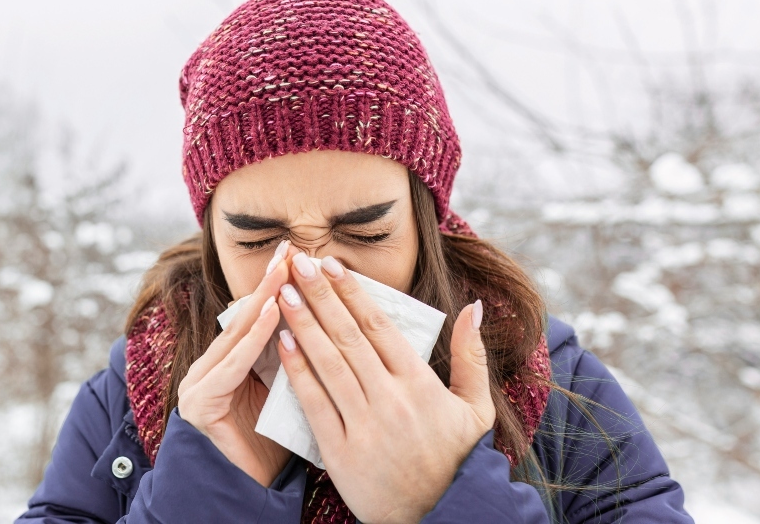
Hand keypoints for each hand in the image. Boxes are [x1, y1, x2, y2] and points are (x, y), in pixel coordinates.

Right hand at [177, 242, 293, 486]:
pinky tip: (273, 315)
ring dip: (264, 302)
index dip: (280, 286)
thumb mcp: (291, 389)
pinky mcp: (200, 403)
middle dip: (271, 283)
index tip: (302, 255)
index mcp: (233, 364)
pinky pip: (232, 365)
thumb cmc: (278, 442)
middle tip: (291, 250)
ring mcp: (201, 384)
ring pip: (237, 335)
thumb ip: (296, 356)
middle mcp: (211, 368)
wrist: (254, 491)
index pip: (260, 318)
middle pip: (247, 319)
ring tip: (286, 274)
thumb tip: (327, 314)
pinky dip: (253, 338)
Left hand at [274, 246, 494, 522]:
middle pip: (348, 337)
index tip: (331, 264)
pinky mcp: (342, 452)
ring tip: (284, 293)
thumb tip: (475, 307)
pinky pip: (315, 403)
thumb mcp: (476, 409)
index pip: (379, 327)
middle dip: (320, 295)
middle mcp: (390, 400)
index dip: (352, 292)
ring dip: (302, 325)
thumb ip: (473, 357)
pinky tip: (282, 343)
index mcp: (420, 385)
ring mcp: (364, 426)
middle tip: (298, 262)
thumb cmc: (455, 460)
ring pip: (328, 364)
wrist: (438, 520)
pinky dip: (298, 372)